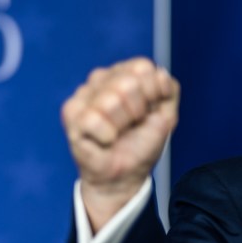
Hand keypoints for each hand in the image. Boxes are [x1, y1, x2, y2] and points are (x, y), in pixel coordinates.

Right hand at [61, 57, 179, 229]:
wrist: (127, 175)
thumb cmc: (142, 144)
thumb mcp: (166, 116)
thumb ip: (169, 89)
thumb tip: (159, 73)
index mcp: (123, 73)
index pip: (142, 67)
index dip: (153, 93)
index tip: (149, 111)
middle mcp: (101, 79)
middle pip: (129, 83)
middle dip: (138, 111)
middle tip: (132, 124)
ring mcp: (84, 95)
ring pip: (111, 100)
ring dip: (122, 125)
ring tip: (118, 133)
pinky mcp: (72, 115)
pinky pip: (94, 119)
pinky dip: (106, 136)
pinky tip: (104, 140)